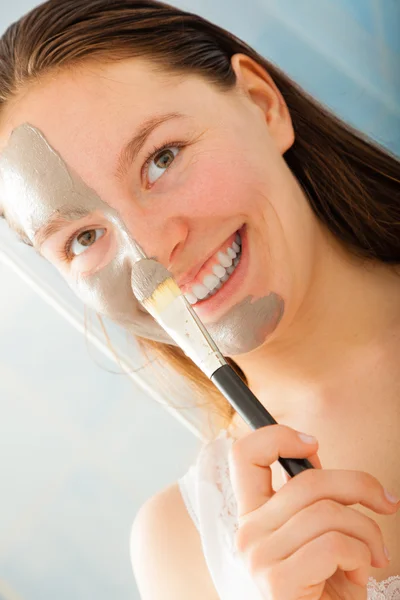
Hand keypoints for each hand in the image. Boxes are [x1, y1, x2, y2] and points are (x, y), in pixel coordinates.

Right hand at [228, 424, 397, 598]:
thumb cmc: (323, 589)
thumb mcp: (317, 536)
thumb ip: (309, 499)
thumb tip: (314, 454)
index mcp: (253, 515)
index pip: (244, 454)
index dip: (277, 436)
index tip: (313, 444)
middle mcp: (248, 531)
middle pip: (307, 480)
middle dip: (360, 486)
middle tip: (386, 503)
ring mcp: (258, 557)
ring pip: (328, 512)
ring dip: (368, 533)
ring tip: (372, 556)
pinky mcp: (278, 582)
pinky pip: (335, 545)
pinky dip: (362, 556)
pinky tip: (360, 575)